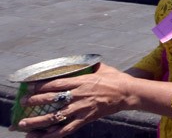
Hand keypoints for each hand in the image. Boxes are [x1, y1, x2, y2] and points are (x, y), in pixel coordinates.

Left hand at [14, 64, 128, 135]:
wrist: (128, 93)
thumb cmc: (115, 78)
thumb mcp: (101, 67)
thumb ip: (88, 66)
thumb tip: (79, 62)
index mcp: (81, 81)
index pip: (56, 83)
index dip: (40, 85)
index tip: (29, 87)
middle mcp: (79, 95)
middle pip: (52, 98)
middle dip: (34, 101)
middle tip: (22, 103)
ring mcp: (81, 108)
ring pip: (55, 116)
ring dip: (38, 121)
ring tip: (24, 124)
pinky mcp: (86, 118)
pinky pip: (67, 129)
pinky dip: (54, 135)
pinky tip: (43, 137)